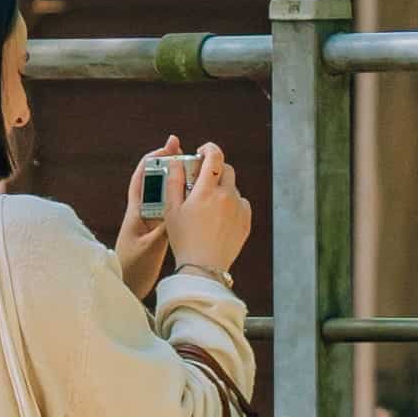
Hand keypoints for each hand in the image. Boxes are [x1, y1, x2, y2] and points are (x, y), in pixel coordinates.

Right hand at [164, 144, 254, 278]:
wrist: (203, 267)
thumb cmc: (184, 239)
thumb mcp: (172, 209)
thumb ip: (174, 181)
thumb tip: (177, 162)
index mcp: (206, 190)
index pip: (215, 156)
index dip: (209, 149)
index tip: (203, 151)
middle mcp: (227, 196)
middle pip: (226, 169)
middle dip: (215, 169)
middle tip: (202, 179)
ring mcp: (239, 209)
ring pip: (233, 188)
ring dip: (222, 189)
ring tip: (207, 206)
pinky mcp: (246, 221)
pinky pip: (241, 204)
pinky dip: (231, 205)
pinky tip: (218, 218)